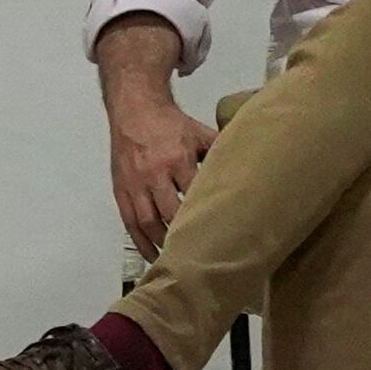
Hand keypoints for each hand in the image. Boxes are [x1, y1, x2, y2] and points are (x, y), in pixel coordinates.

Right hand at [108, 99, 217, 258]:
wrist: (134, 108)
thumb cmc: (168, 123)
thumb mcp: (199, 132)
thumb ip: (220, 150)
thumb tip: (249, 164)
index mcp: (178, 158)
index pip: (195, 194)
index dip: (206, 216)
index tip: (220, 236)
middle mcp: (154, 173)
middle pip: (171, 213)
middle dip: (185, 236)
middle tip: (201, 256)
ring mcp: (135, 184)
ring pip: (148, 222)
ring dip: (162, 245)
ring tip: (177, 261)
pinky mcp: (121, 190)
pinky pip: (129, 222)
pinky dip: (140, 242)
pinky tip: (151, 255)